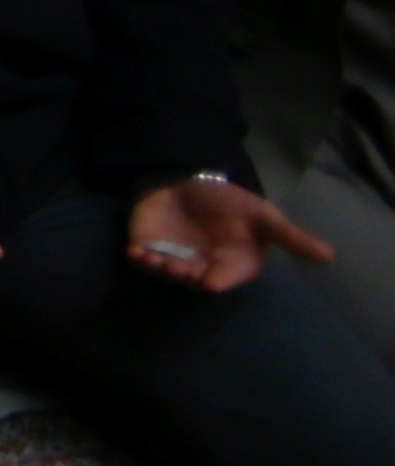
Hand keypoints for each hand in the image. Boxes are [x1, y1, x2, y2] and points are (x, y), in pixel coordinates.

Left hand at [124, 172, 332, 296]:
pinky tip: (136, 252)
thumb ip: (290, 237)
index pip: (227, 277)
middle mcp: (203, 267)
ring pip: (168, 271)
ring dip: (161, 267)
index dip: (219, 280)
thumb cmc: (230, 205)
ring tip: (154, 258)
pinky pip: (144, 259)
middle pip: (193, 277)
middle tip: (177, 267)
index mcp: (233, 264)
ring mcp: (174, 260)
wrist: (190, 185)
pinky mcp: (149, 248)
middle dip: (185, 274)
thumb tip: (330, 256)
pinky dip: (140, 258)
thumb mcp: (263, 216)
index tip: (211, 280)